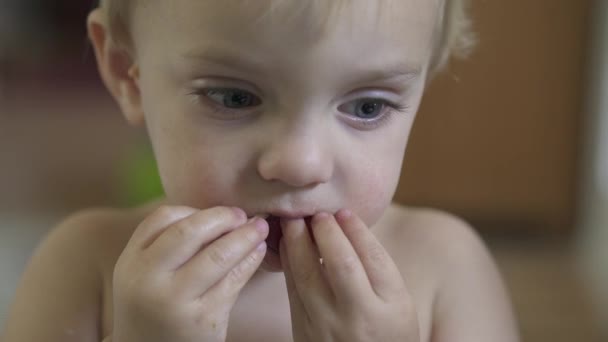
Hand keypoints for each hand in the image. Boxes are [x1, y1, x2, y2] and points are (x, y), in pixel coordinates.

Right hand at [110, 205, 267, 341]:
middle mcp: (149, 281)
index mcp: (131, 263)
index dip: (195, 209)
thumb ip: (166, 245)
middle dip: (222, 217)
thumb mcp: (145, 276)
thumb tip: (218, 213)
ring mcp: (176, 302)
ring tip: (261, 228)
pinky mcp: (203, 320)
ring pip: (218, 255)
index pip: (162, 218)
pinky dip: (250, 261)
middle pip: (190, 231)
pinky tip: (259, 252)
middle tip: (242, 214)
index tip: (218, 212)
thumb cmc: (154, 309)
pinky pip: (234, 281)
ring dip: (245, 236)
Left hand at [279, 210, 418, 341]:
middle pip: (341, 266)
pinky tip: (287, 244)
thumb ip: (376, 266)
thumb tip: (345, 221)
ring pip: (307, 276)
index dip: (357, 231)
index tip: (344, 211)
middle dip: (326, 233)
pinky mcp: (303, 331)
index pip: (374, 259)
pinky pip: (292, 290)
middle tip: (317, 212)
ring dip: (297, 242)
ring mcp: (328, 327)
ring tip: (294, 219)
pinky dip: (288, 263)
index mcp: (391, 307)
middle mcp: (359, 317)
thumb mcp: (397, 300)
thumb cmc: (385, 328)